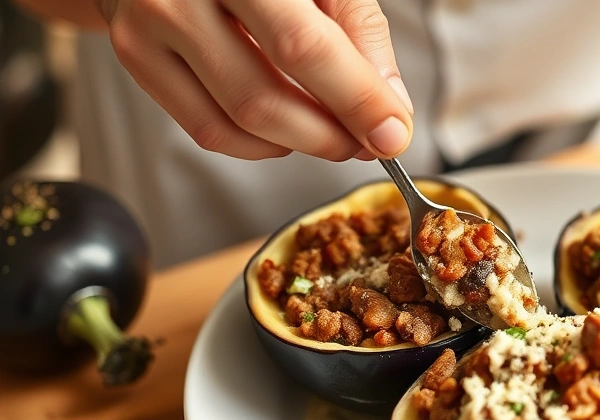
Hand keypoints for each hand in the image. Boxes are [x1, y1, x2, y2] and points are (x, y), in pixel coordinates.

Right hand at [98, 0, 413, 160]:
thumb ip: (359, 32)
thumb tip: (389, 112)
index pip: (303, 46)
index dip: (355, 100)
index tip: (394, 135)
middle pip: (263, 97)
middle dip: (329, 135)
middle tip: (367, 143)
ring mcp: (148, 25)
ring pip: (235, 122)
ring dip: (299, 144)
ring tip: (335, 134)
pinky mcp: (136, 56)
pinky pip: (207, 129)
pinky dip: (260, 144)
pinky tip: (288, 129)